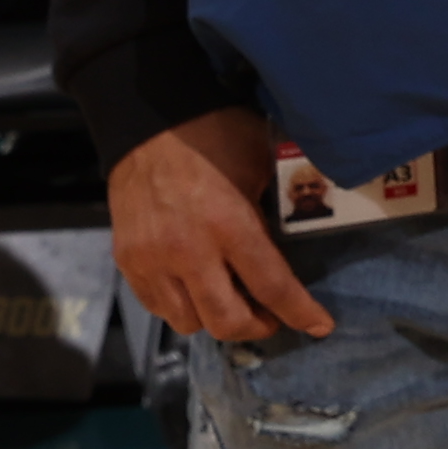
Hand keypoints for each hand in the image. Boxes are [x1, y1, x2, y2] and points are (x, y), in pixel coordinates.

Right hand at [110, 108, 333, 343]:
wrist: (147, 121)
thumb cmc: (214, 134)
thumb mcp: (260, 164)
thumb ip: (271, 209)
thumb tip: (293, 237)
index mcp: (229, 224)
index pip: (271, 285)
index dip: (300, 313)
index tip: (319, 327)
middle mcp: (188, 251)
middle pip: (225, 321)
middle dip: (256, 326)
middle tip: (271, 316)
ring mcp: (152, 260)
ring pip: (188, 321)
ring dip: (215, 318)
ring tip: (231, 299)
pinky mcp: (128, 261)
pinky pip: (157, 306)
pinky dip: (182, 306)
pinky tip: (197, 289)